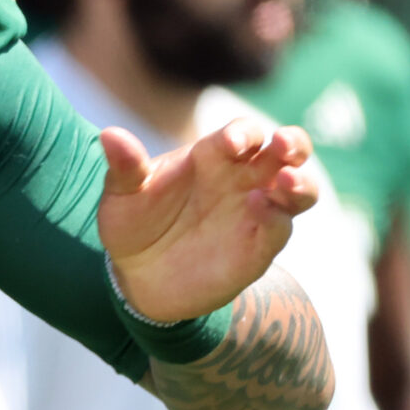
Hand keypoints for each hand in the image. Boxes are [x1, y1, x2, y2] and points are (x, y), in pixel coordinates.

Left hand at [99, 119, 317, 323]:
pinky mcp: (259, 245)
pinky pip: (281, 227)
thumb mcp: (122, 195)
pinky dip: (277, 219)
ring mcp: (255, 211)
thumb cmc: (133, 224)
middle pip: (285, 151)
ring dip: (300, 182)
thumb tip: (109, 136)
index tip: (233, 143)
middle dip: (293, 143)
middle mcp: (241, 178)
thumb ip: (124, 167)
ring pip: (297, 189)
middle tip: (286, 145)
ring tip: (287, 182)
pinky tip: (258, 212)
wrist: (139, 276)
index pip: (241, 134)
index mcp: (212, 155)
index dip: (243, 133)